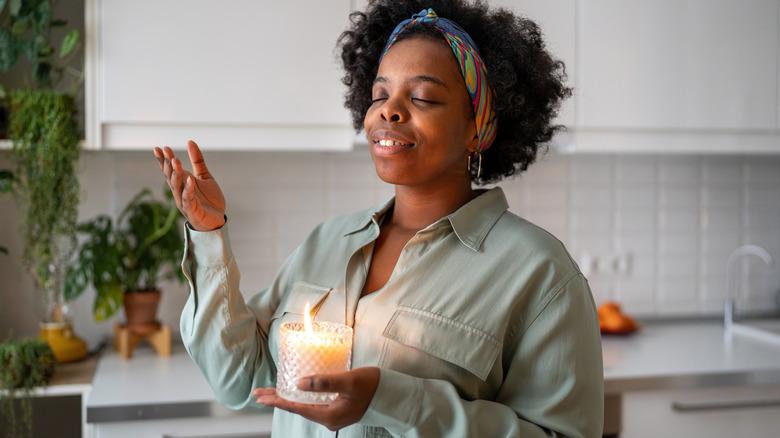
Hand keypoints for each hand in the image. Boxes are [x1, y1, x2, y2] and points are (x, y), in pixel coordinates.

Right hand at [153, 140, 225, 230]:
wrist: (217, 220)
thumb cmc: (208, 199)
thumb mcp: (204, 176)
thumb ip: (197, 160)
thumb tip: (189, 141)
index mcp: (181, 183)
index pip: (169, 170)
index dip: (163, 160)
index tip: (158, 148)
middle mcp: (179, 192)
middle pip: (171, 176)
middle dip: (167, 164)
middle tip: (165, 150)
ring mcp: (184, 201)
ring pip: (177, 186)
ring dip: (176, 173)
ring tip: (176, 160)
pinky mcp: (192, 210)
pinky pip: (188, 199)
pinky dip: (188, 190)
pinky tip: (190, 179)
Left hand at [253, 367, 380, 430]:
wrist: (392, 395)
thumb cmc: (372, 386)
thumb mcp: (348, 381)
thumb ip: (323, 382)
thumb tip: (299, 384)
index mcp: (329, 414)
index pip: (296, 407)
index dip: (277, 401)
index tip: (261, 397)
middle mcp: (329, 418)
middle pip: (298, 408)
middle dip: (278, 399)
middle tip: (259, 394)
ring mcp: (333, 415)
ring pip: (305, 406)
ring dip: (289, 398)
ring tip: (272, 392)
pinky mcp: (338, 409)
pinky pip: (314, 404)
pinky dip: (302, 397)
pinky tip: (297, 392)